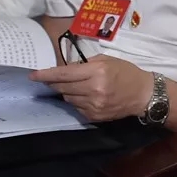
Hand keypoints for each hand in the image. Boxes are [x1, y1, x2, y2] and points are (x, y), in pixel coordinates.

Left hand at [30, 55, 152, 123]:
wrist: (143, 94)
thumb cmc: (125, 72)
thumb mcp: (106, 60)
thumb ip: (84, 65)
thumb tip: (65, 70)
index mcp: (96, 72)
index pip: (64, 74)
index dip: (46, 75)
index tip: (33, 75)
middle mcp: (94, 90)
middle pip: (62, 87)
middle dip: (54, 83)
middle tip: (50, 79)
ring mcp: (94, 105)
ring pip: (68, 98)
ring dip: (67, 91)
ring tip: (79, 86)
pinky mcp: (95, 116)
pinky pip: (77, 108)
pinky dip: (77, 100)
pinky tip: (87, 96)